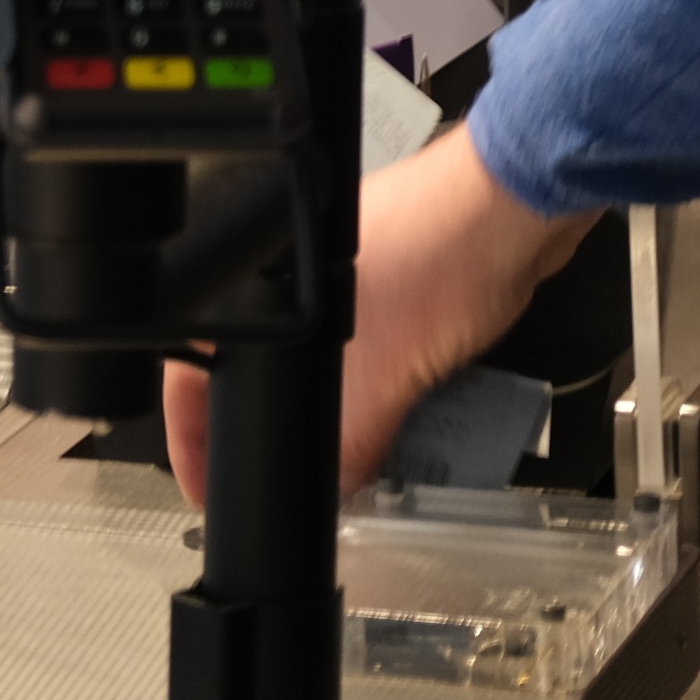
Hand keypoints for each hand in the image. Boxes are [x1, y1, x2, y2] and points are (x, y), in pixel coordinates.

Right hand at [166, 126, 594, 500]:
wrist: (509, 206)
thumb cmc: (438, 254)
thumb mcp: (384, 380)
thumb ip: (348, 446)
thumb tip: (334, 493)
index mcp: (250, 280)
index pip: (190, 371)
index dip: (191, 436)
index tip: (205, 484)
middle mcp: (277, 266)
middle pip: (246, 366)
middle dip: (260, 424)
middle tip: (272, 471)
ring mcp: (328, 266)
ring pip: (304, 354)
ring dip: (321, 401)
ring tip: (335, 443)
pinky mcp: (374, 270)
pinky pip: (351, 340)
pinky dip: (361, 374)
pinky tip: (384, 399)